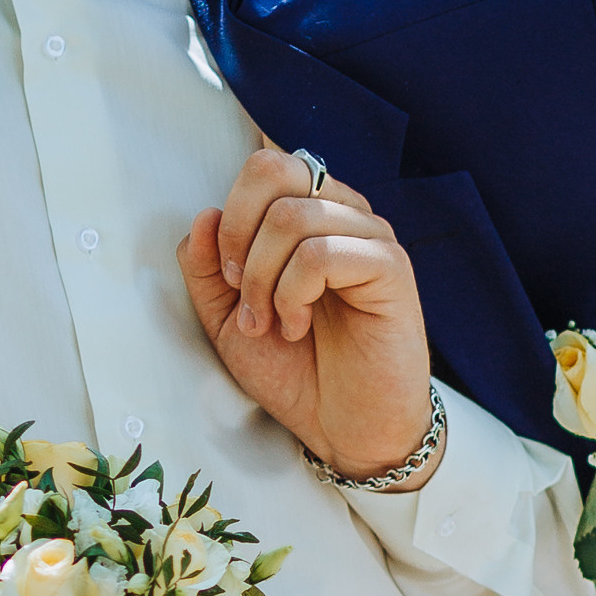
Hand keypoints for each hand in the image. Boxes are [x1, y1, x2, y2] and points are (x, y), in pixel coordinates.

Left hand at [177, 141, 435, 484]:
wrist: (343, 430)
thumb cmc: (295, 371)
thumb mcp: (226, 318)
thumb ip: (205, 267)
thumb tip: (204, 215)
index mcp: (309, 214)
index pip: (265, 165)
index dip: (231, 214)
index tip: (226, 275)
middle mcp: (343, 214)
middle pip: (274, 170)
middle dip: (238, 235)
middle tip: (239, 291)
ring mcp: (370, 237)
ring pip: (292, 216)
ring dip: (261, 278)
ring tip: (270, 323)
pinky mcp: (390, 268)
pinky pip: (321, 253)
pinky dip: (292, 294)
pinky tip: (297, 326)